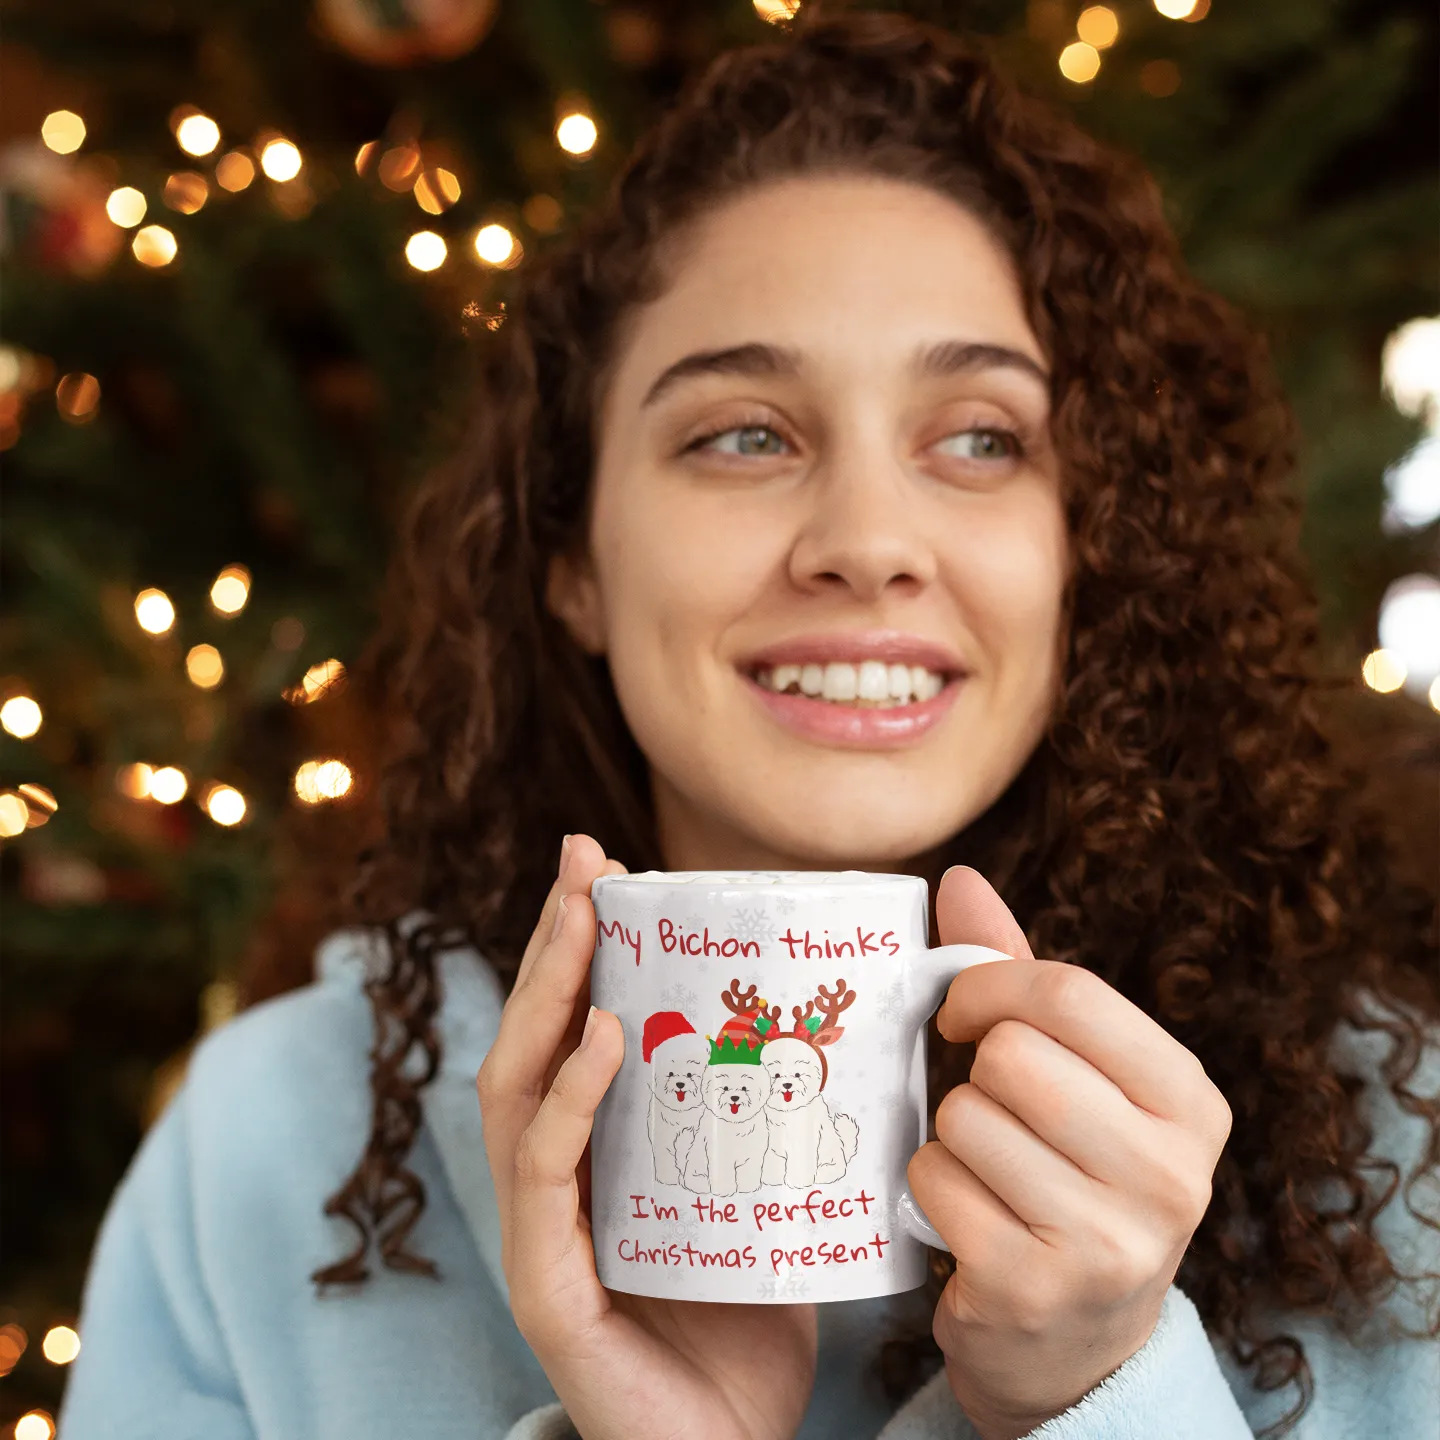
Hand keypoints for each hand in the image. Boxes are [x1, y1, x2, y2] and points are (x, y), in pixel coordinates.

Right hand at [477, 834, 816, 1439]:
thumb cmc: (753, 1319)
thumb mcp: (767, 1191)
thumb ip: (778, 1116)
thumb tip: (846, 1017)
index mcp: (600, 1154)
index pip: (571, 1031)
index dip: (580, 947)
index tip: (609, 864)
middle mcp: (559, 1182)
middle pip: (533, 1039)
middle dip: (554, 942)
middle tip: (583, 858)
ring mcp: (545, 1235)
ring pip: (518, 1092)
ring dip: (546, 995)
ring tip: (582, 921)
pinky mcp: (551, 1289)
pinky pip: (545, 1178)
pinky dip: (566, 1100)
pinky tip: (597, 1036)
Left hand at [908, 867, 1231, 1439]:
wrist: (1074, 1346)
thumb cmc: (1067, 1175)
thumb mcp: (1072, 1075)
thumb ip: (1019, 975)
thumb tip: (959, 876)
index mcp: (1190, 1102)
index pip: (1070, 993)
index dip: (990, 986)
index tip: (963, 1013)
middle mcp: (1169, 1175)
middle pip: (1011, 1056)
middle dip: (975, 1075)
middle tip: (993, 1112)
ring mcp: (1107, 1242)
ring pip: (964, 1117)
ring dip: (952, 1136)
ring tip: (990, 1173)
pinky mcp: (1032, 1288)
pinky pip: (933, 1180)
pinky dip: (929, 1189)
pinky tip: (969, 1219)